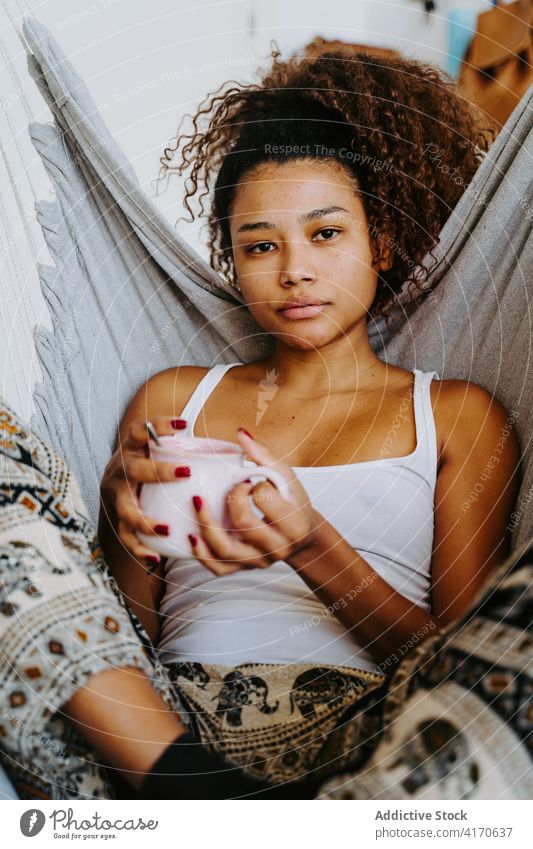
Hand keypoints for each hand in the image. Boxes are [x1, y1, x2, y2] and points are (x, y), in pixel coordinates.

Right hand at [99, 416, 190, 560]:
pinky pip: (126, 536)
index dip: (159, 425)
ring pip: (126, 509)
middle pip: (134, 469)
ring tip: (166, 529)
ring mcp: (117, 495)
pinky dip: (139, 548)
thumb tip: (242, 447)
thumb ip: (188, 447)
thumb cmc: (149, 465)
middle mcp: (121, 470)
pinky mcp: (118, 518)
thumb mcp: (158, 449)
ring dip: (145, 520)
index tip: (184, 424)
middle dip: (158, 472)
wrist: (115, 482)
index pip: (140, 430)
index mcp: (133, 449)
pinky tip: (154, 558)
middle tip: (186, 473)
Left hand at [188, 428, 321, 574]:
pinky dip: (202, 554)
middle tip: (234, 489)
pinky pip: (218, 568)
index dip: (255, 484)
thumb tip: (240, 433)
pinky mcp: (245, 568)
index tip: (253, 481)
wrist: (303, 536)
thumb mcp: (286, 477)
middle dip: (232, 499)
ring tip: (197, 504)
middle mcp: (277, 546)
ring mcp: (259, 561)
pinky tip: (192, 536)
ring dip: (206, 525)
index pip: (264, 498)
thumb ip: (264, 454)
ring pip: (225, 550)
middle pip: (243, 523)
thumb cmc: (293, 502)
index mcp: (292, 523)